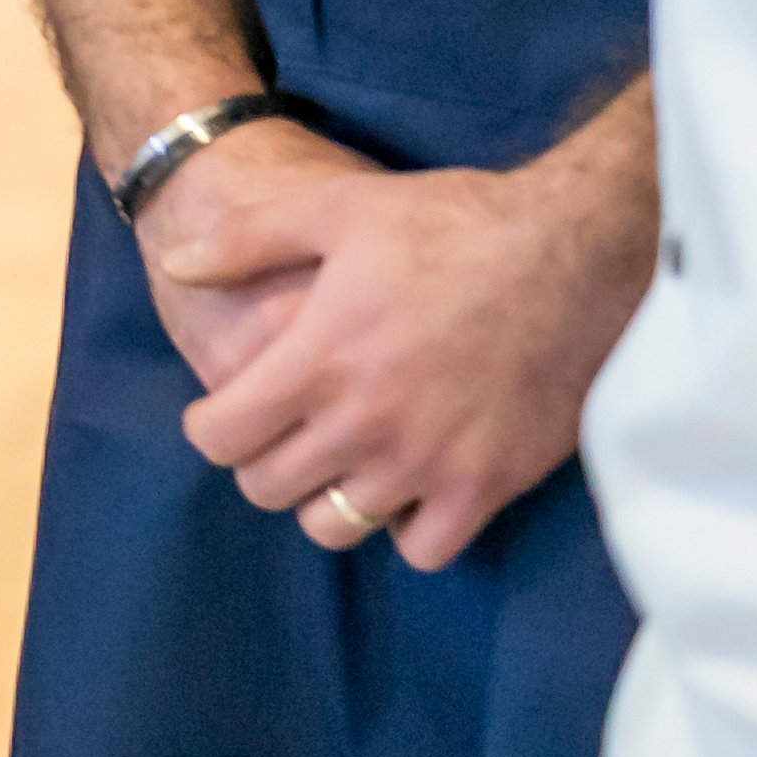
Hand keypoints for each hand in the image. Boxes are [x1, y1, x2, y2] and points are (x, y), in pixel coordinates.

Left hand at [156, 122, 654, 572]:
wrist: (579, 252)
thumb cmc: (454, 223)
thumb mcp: (335, 207)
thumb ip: (246, 240)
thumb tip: (177, 264)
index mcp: (316, 362)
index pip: (220, 439)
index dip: (211, 425)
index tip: (230, 408)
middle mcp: (363, 425)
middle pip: (268, 489)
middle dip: (262, 462)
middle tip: (287, 430)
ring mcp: (428, 464)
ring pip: (337, 527)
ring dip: (328, 498)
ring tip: (345, 459)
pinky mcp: (490, 485)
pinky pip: (425, 549)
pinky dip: (409, 528)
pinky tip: (413, 484)